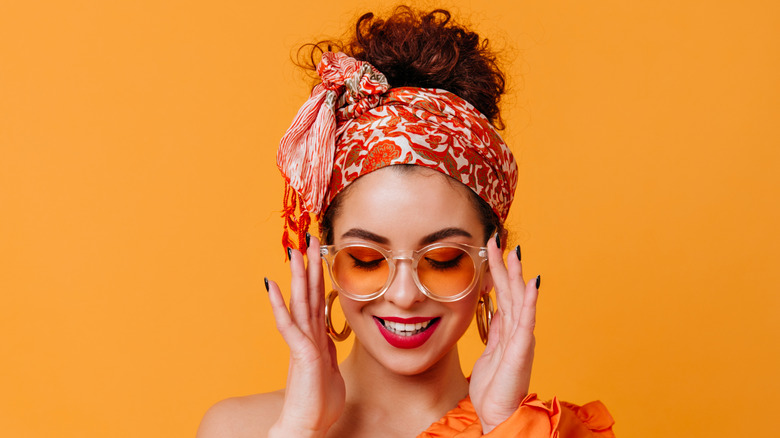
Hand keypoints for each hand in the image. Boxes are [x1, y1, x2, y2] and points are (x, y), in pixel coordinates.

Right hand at [266, 235, 344, 437]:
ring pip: (299, 302)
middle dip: (308, 265)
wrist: (308, 427)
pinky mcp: (300, 354)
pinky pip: (288, 325)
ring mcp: (302, 343)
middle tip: (307, 237)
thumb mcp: (330, 368)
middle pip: (307, 293)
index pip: (317, 299)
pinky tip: (271, 286)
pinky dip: (279, 305)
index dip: (318, 275)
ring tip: (293, 250)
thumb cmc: (319, 403)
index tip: (319, 252)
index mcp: (316, 337)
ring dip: (296, 275)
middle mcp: (307, 335)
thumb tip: (327, 336)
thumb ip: (327, 348)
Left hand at [469, 237, 538, 432]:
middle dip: (505, 265)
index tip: (492, 248)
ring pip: (520, 300)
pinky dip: (531, 301)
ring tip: (514, 253)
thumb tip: (498, 310)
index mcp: (509, 330)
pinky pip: (527, 321)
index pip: (503, 293)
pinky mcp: (522, 349)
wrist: (498, 414)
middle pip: (511, 291)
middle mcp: (518, 330)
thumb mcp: (491, 353)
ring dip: (517, 275)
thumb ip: (497, 331)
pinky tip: (533, 283)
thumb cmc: (495, 388)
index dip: (498, 271)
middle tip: (498, 239)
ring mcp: (522, 338)